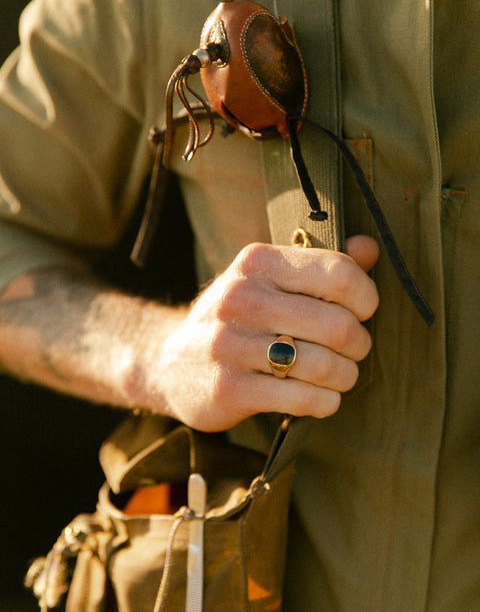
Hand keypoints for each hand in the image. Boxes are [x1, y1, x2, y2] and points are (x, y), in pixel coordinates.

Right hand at [146, 235, 378, 430]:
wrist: (171, 362)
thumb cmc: (238, 317)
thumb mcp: (270, 280)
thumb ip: (323, 264)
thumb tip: (370, 246)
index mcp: (257, 262)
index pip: (337, 272)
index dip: (365, 297)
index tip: (363, 311)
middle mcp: (241, 298)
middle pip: (337, 324)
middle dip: (359, 343)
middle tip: (355, 349)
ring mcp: (231, 344)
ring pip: (322, 365)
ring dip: (345, 376)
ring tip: (341, 376)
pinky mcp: (229, 388)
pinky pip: (301, 398)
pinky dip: (325, 402)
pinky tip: (323, 398)